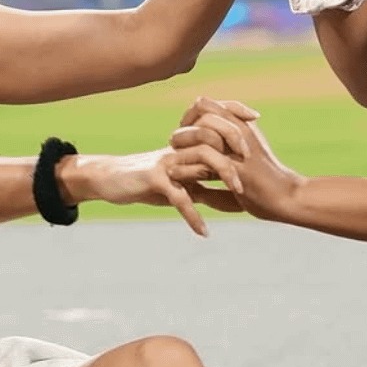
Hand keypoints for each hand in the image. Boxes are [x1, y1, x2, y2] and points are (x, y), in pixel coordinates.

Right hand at [64, 125, 246, 237]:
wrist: (108, 180)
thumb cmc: (143, 181)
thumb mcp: (175, 182)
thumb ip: (199, 185)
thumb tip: (224, 196)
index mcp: (186, 147)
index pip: (217, 133)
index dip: (238, 133)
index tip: (258, 143)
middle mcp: (179, 150)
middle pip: (215, 142)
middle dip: (238, 155)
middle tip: (256, 172)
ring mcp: (168, 163)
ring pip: (202, 162)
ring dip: (225, 177)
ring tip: (240, 196)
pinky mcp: (155, 180)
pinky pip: (180, 197)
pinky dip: (193, 217)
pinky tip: (204, 233)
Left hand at [174, 98, 305, 222]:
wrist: (288, 198)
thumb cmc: (265, 188)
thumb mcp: (238, 174)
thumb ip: (216, 174)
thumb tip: (195, 189)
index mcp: (242, 128)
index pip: (209, 106)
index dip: (191, 117)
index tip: (182, 133)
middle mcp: (241, 132)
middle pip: (203, 112)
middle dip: (184, 127)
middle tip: (173, 142)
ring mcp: (239, 149)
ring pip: (203, 133)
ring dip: (182, 143)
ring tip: (169, 157)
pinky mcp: (236, 169)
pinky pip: (204, 161)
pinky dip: (185, 167)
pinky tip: (173, 174)